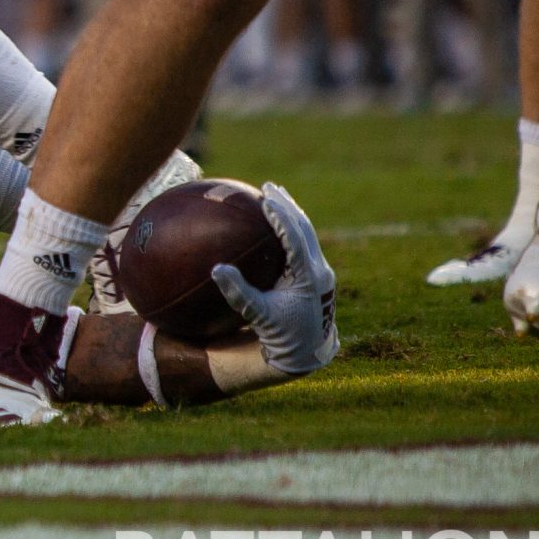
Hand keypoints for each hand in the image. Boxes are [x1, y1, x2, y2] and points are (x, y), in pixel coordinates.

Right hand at [210, 182, 337, 376]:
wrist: (309, 351)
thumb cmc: (282, 335)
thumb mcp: (259, 316)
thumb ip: (239, 294)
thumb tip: (218, 268)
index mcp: (308, 277)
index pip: (295, 238)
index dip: (281, 217)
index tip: (266, 199)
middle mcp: (319, 271)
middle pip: (305, 229)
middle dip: (287, 206)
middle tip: (269, 187)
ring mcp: (321, 272)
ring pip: (308, 234)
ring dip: (291, 214)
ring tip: (276, 196)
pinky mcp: (318, 276)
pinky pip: (305, 244)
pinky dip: (292, 229)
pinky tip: (278, 224)